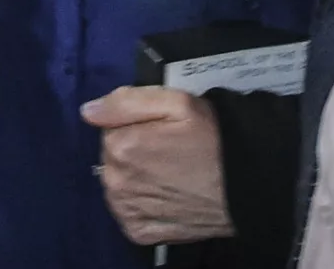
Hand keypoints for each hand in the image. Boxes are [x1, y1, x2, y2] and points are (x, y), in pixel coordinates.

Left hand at [81, 87, 233, 245]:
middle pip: (111, 157)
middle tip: (167, 150)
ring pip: (116, 184)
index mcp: (121, 147)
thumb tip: (88, 111)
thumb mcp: (176, 102)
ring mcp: (127, 211)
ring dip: (133, 178)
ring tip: (167, 174)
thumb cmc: (212, 140)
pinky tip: (163, 196)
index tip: (160, 130)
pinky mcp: (140, 233)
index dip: (134, 125)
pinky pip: (127, 213)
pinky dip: (139, 205)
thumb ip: (126, 101)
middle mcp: (116, 182)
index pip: (109, 128)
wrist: (245, 188)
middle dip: (132, 150)